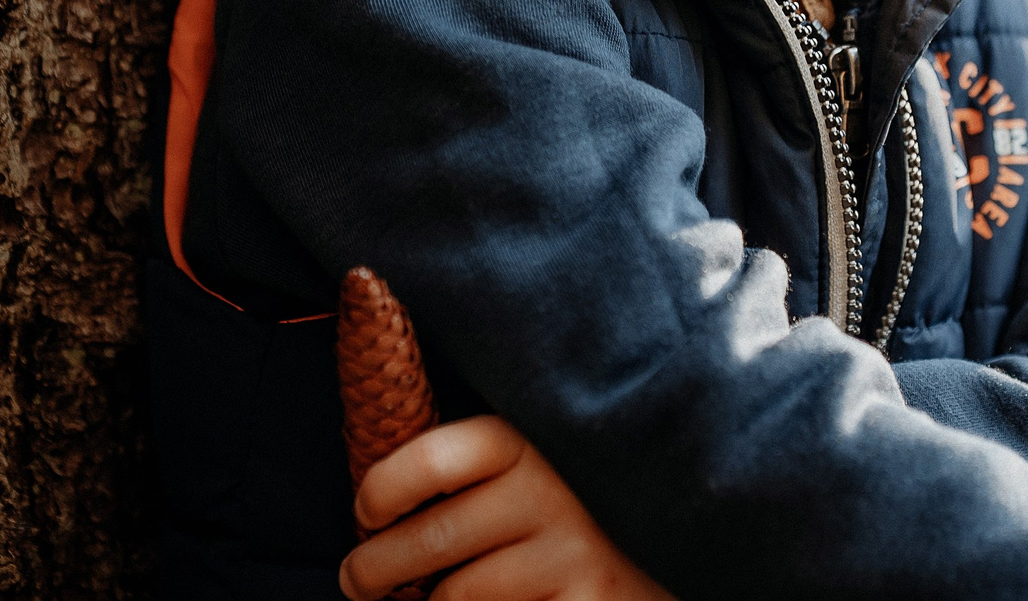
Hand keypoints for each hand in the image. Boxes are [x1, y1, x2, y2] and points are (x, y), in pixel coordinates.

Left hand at [338, 415, 671, 600]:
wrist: (671, 539)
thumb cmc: (573, 501)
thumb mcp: (530, 460)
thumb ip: (471, 461)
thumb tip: (369, 479)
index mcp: (529, 441)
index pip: (435, 459)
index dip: (384, 487)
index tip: (366, 511)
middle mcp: (552, 492)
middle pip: (433, 538)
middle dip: (374, 567)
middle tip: (356, 581)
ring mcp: (574, 554)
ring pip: (457, 595)